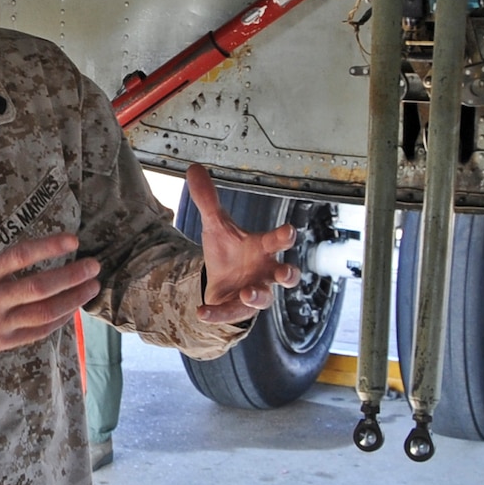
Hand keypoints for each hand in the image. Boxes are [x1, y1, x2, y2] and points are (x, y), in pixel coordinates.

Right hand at [0, 182, 100, 364]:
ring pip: (44, 313)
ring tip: (92, 287)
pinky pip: (37, 333)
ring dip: (72, 300)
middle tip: (94, 266)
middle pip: (40, 288)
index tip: (73, 239)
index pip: (20, 257)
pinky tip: (72, 309)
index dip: (49, 246)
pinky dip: (58, 321)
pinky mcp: (2, 343)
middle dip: (72, 277)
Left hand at [185, 165, 298, 324]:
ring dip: (258, 295)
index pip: (278, 241)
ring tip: (248, 292)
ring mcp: (255, 293)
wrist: (220, 280)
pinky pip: (231, 313)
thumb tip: (194, 169)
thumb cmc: (228, 251)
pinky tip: (202, 313)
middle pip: (286, 275)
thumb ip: (207, 200)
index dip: (285, 235)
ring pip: (265, 298)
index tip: (289, 230)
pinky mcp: (238, 309)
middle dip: (288, 274)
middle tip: (284, 272)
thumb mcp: (216, 225)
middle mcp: (265, 272)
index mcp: (262, 248)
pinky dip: (217, 315)